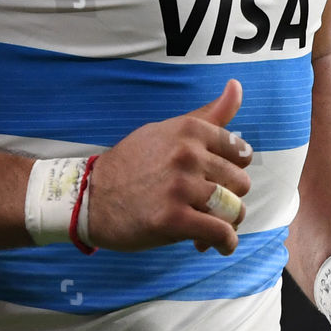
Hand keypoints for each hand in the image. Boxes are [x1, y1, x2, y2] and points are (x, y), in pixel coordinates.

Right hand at [88, 79, 251, 254]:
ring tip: (210, 227)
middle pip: (240, 183)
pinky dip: (224, 243)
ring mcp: (180, 187)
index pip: (241, 153)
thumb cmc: (131, 164)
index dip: (233, 171)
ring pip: (233, 209)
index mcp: (189, 130)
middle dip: (229, 199)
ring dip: (226, 223)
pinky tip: (212, 245)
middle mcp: (187, 154)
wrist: (89, 198)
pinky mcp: (174, 219)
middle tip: (208, 207)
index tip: (217, 181)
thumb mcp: (166, 130)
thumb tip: (237, 85)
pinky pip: (221, 233)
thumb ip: (207, 114)